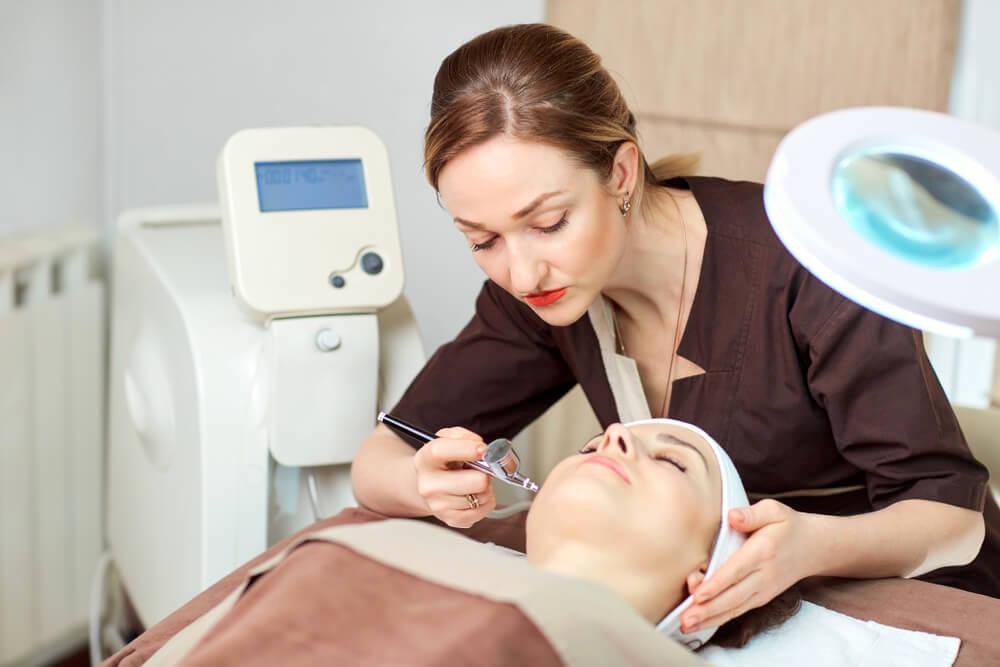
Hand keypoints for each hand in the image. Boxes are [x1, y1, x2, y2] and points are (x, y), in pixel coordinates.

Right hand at [413, 426, 495, 528]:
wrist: (429, 485)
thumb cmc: (442, 462)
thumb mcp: (446, 439)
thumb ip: (462, 436)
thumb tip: (480, 447)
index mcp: (424, 460)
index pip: (441, 451)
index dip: (467, 448)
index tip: (483, 449)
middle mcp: (429, 485)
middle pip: (476, 481)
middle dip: (484, 472)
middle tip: (480, 468)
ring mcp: (439, 506)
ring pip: (483, 495)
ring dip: (485, 487)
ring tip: (473, 481)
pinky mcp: (452, 520)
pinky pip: (485, 509)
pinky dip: (486, 501)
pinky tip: (474, 494)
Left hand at [680, 499, 817, 633]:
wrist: (814, 547)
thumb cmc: (787, 525)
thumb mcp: (773, 510)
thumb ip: (752, 514)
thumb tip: (732, 517)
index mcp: (763, 552)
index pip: (737, 570)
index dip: (717, 584)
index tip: (698, 594)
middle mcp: (764, 575)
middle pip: (733, 596)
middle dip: (707, 609)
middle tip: (685, 619)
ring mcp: (763, 590)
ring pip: (734, 608)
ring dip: (709, 618)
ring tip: (687, 625)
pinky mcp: (761, 598)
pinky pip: (738, 610)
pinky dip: (718, 619)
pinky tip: (700, 623)